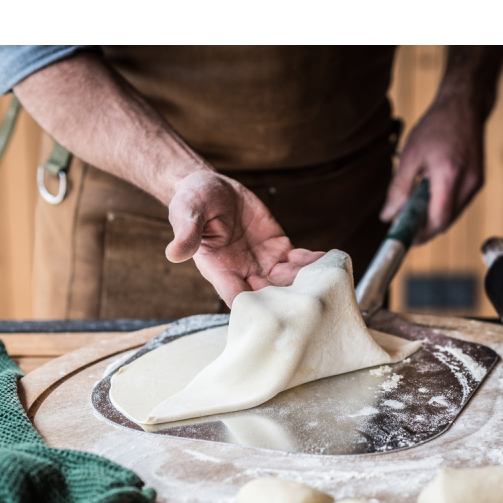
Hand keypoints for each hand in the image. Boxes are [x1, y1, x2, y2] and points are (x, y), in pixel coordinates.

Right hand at [165, 170, 324, 306]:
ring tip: (322, 279)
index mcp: (218, 269)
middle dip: (286, 300)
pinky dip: (312, 262)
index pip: (235, 296)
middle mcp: (242, 272)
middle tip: (306, 302)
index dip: (252, 307)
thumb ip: (186, 233)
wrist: (211, 188)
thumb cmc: (192, 201)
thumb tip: (174, 253)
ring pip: (287, 281)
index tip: (270, 315)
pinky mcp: (278, 249)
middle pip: (267, 295)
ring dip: (303, 282)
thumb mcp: (186, 212)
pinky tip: (328, 261)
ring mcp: (262, 262)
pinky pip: (298, 261)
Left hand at [380, 93, 485, 243]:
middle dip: (426, 228)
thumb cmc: (436, 126)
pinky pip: (458, 204)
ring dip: (434, 216)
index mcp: (449, 177)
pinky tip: (431, 193)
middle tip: (406, 223)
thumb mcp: (410, 156)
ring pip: (453, 215)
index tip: (406, 239)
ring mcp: (476, 184)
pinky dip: (444, 205)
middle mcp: (467, 184)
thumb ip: (398, 189)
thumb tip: (388, 215)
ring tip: (416, 204)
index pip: (437, 222)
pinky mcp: (478, 181)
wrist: (464, 106)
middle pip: (446, 222)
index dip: (421, 235)